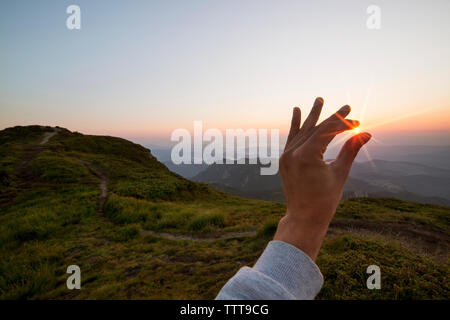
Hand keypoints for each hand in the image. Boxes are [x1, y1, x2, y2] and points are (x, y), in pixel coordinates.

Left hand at [273, 97, 370, 260]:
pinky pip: (291, 139)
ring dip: (311, 117)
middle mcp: (292, 152)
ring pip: (301, 132)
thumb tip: (366, 134)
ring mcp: (286, 156)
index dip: (342, 123)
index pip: (326, 131)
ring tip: (317, 101)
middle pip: (313, 128)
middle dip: (329, 116)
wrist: (304, 218)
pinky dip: (296, 127)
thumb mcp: (340, 173)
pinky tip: (297, 113)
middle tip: (343, 106)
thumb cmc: (325, 199)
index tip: (357, 120)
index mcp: (306, 155)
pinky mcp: (284, 160)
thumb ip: (351, 150)